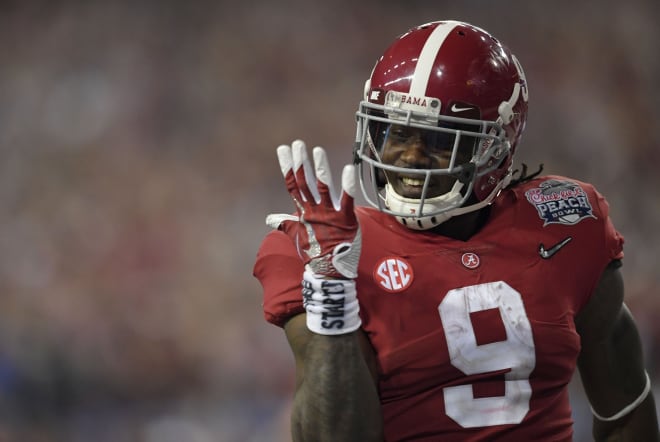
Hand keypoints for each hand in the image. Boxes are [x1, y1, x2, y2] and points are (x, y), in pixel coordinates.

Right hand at [269, 140, 360, 279]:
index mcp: (303, 213)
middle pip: (304, 183)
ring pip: (322, 188)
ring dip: (320, 168)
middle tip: (297, 144)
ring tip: (317, 150)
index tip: (283, 149)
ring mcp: (329, 215)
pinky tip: (349, 168)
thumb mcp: (297, 236)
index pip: (293, 185)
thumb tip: (270, 219)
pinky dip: (348, 185)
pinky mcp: (346, 220)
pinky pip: (347, 200)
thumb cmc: (315, 254)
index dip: (288, 166)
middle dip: (300, 162)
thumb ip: (285, 223)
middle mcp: (314, 211)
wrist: (329, 273)